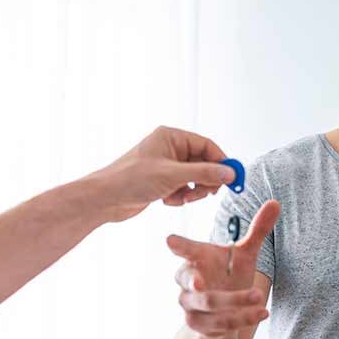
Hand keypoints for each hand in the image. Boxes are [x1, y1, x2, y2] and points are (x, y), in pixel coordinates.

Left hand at [85, 126, 236, 222]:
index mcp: (171, 137)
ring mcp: (166, 165)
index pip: (207, 145)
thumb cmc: (130, 179)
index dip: (222, 161)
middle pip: (203, 163)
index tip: (233, 177)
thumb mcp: (173, 176)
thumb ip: (205, 173)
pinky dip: (180, 197)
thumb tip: (230, 173)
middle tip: (207, 194)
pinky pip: (183, 188)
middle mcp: (169, 148)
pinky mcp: (162, 181)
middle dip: (205, 180)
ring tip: (181, 198)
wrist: (104, 199)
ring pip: (195, 178)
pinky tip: (167, 201)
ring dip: (192, 191)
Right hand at [167, 200, 280, 336]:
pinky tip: (262, 313)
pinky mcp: (200, 326)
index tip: (170, 240)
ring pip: (209, 304)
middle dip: (196, 283)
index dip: (178, 246)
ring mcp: (191, 306)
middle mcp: (189, 283)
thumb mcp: (244, 254)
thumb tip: (275, 202)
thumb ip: (257, 231)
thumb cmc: (229, 276)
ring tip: (259, 296)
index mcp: (197, 259)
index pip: (185, 250)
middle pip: (190, 281)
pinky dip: (243, 318)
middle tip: (200, 282)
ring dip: (235, 301)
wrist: (221, 315)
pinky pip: (221, 324)